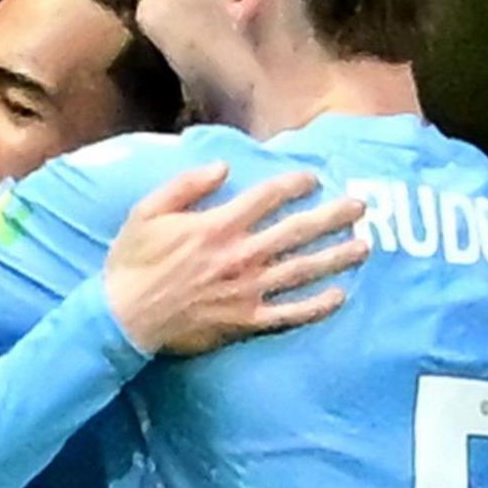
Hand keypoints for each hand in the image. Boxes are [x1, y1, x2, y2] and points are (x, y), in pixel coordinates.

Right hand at [99, 162, 370, 356]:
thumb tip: (223, 165)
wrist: (124, 318)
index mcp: (217, 226)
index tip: (314, 178)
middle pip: (296, 231)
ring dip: (335, 258)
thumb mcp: (147, 211)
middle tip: (361, 206)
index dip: (294, 184)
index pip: (267, 198)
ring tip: (363, 247)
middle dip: (332, 216)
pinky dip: (316, 307)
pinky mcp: (245, 322)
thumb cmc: (133, 263)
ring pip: (301, 271)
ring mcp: (247, 291)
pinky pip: (289, 314)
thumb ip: (186, 185)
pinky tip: (340, 297)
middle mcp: (239, 256)